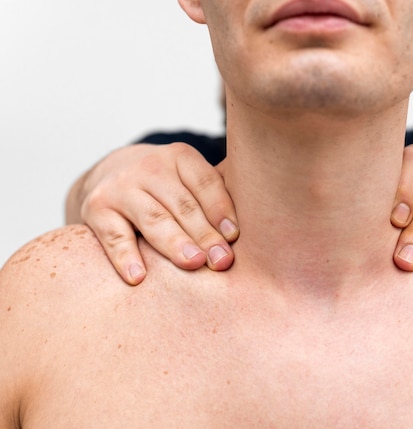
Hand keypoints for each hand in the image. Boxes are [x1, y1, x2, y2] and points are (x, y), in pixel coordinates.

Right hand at [66, 143, 238, 284]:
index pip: (205, 183)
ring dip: (174, 243)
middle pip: (182, 205)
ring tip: (193, 264)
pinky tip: (138, 277)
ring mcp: (120, 187)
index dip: (221, 209)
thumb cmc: (165, 186)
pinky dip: (125, 257)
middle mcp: (150, 167)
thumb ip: (216, 196)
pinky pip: (114, 236)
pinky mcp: (96, 209)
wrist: (106, 176)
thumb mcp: (188, 180)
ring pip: (152, 218)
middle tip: (221, 261)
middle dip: (204, 235)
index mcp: (181, 158)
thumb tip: (256, 225)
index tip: (234, 236)